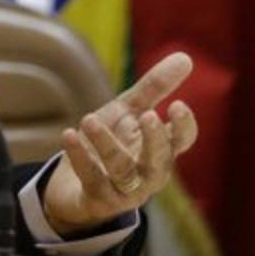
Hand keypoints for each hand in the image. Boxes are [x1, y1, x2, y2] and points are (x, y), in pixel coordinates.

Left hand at [42, 52, 197, 235]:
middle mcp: (148, 174)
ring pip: (123, 170)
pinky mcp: (98, 199)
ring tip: (89, 118)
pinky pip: (91, 178)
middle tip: (147, 115)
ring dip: (107, 144)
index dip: (183, 127)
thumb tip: (186, 57)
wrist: (73, 184)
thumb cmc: (110, 143)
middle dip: (155, 140)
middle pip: (159, 161)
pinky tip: (68, 135)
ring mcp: (125, 191)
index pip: (181, 141)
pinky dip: (80, 157)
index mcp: (160, 151)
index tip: (177, 105)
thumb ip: (154, 88)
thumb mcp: (128, 112)